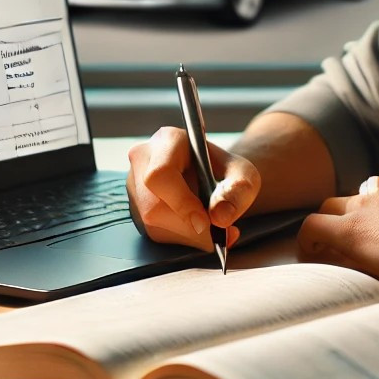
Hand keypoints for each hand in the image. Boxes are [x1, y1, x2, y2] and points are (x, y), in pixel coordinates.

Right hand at [126, 126, 259, 250]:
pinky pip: (154, 232)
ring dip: (187, 235)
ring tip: (212, 229)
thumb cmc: (226, 172)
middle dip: (188, 226)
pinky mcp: (136, 206)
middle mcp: (143, 159)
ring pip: (152, 223)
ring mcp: (135, 184)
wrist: (215, 177)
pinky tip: (198, 229)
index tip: (205, 223)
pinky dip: (181, 238)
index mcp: (168, 140)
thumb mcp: (244, 176)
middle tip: (217, 232)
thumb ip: (238, 192)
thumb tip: (220, 217)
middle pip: (153, 205)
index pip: (161, 174)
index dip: (180, 202)